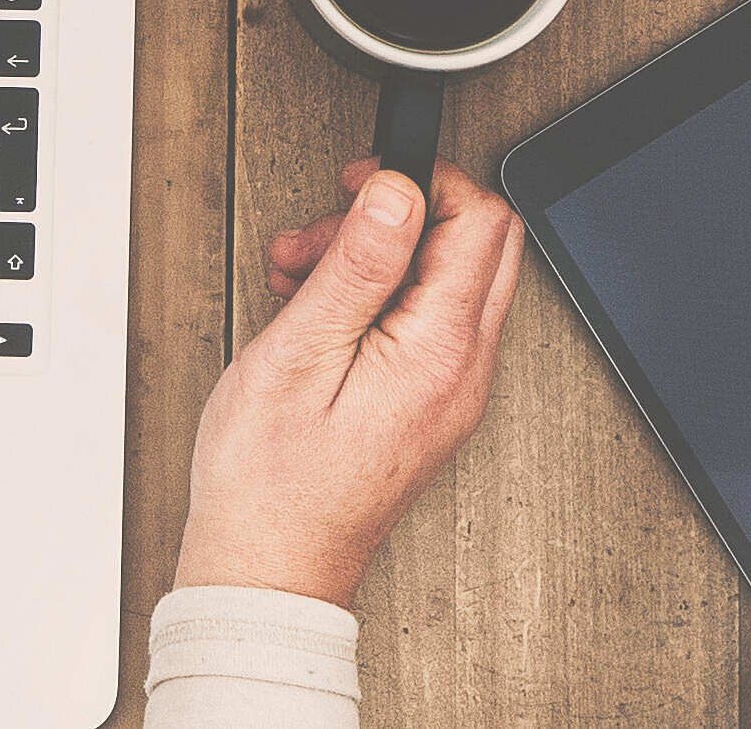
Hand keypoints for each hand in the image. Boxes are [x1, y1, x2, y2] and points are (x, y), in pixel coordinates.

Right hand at [168, 156, 527, 601]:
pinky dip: (377, 299)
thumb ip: (358, 264)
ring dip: (379, 257)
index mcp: (440, 353)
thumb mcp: (299, 353)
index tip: (362, 182)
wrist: (269, 569)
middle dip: (401, 215)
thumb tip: (399, 190)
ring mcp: (452, 391)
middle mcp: (464, 372)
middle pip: (479, 244)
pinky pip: (425, 324)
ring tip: (302, 274)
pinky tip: (317, 308)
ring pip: (448, 280)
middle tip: (330, 228)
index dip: (422, 182)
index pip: (481, 222)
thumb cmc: (270, 483)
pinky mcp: (430, 405)